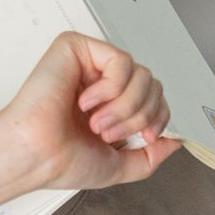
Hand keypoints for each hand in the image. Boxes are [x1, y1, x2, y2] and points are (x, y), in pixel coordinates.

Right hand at [0, 31, 182, 191]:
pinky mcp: (77, 48)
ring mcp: (90, 64)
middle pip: (153, 84)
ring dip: (125, 107)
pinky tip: (85, 103)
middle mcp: (102, 83)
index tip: (144, 137)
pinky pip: (121, 61)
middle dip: (138, 116)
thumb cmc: (65, 161)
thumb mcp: (120, 166)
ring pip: (141, 74)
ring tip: (96, 123)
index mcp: (111, 106)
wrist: (38, 155)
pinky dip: (110, 88)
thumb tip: (177, 141)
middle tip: (107, 135)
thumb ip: (151, 156)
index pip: (154, 98)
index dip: (158, 117)